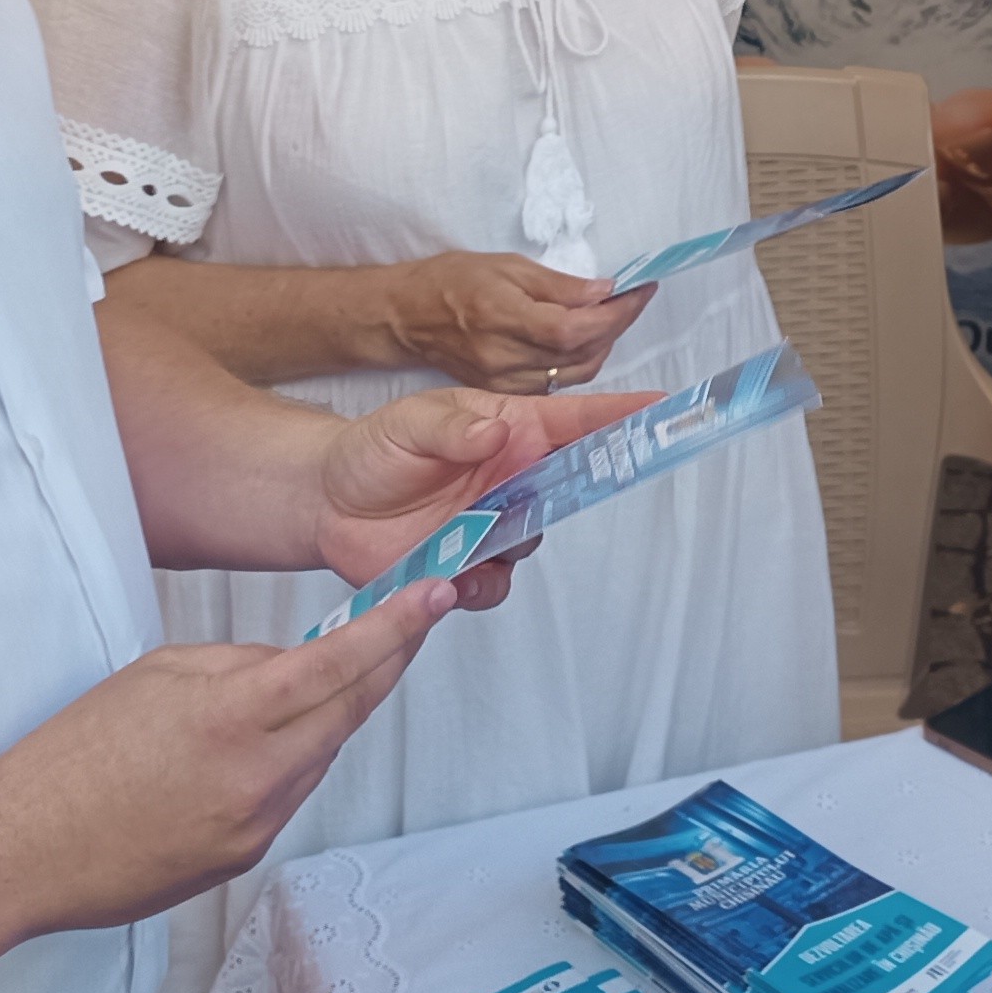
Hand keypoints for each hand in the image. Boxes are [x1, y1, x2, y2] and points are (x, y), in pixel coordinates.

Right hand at [0, 590, 461, 930]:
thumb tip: (293, 663)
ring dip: (331, 714)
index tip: (437, 593)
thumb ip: (241, 662)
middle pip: (351, 709)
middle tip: (414, 621)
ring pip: (322, 754)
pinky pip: (290, 795)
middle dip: (389, 661)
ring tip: (314, 681)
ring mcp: (254, 824)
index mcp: (232, 715)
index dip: (397, 625)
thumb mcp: (162, 671)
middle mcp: (256, 776)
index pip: (340, 662)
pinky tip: (261, 745)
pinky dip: (291, 761)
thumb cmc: (75, 754)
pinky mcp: (243, 858)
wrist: (22, 849)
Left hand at [312, 382, 650, 589]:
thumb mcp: (409, 422)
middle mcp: (512, 476)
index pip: (579, 420)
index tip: (665, 408)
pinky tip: (451, 574)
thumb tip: (496, 430)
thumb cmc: (373, 449)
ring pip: (536, 538)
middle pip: (574, 482)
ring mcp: (494, 522)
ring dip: (511, 539)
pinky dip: (482, 585)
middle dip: (585, 487)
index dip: (624, 414)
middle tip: (569, 489)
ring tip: (465, 532)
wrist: (326, 503)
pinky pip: (498, 584)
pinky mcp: (471, 564)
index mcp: (510, 427)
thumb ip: (453, 427)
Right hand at [386, 249, 652, 390]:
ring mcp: (504, 382)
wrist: (407, 318)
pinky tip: (585, 338)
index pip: (574, 327)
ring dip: (603, 345)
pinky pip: (557, 383)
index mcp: (503, 317)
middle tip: (630, 298)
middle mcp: (505, 358)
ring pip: (576, 374)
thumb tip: (605, 291)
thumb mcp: (506, 266)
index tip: (640, 291)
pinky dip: (580, 361)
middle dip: (616, 326)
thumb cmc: (452, 281)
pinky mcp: (504, 394)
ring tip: (611, 315)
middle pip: (582, 354)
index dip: (615, 313)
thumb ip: (558, 285)